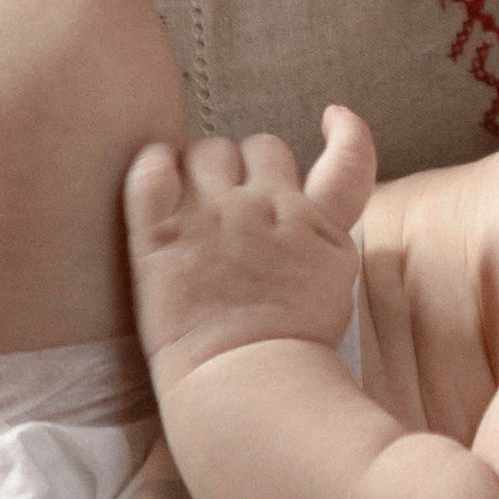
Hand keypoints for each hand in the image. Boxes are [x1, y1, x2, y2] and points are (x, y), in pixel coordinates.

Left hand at [126, 105, 375, 387]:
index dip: (346, 132)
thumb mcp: (336, 290)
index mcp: (313, 224)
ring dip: (200, 167)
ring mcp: (211, 215)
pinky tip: (157, 179)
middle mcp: (265, 206)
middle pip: (260, 147)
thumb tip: (311, 225)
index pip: (347, 159)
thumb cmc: (293, 354)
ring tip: (190, 201)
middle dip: (248, 167)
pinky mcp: (159, 234)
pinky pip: (151, 168)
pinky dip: (154, 165)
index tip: (333, 117)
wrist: (247, 381)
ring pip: (206, 151)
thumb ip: (326, 245)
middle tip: (232, 200)